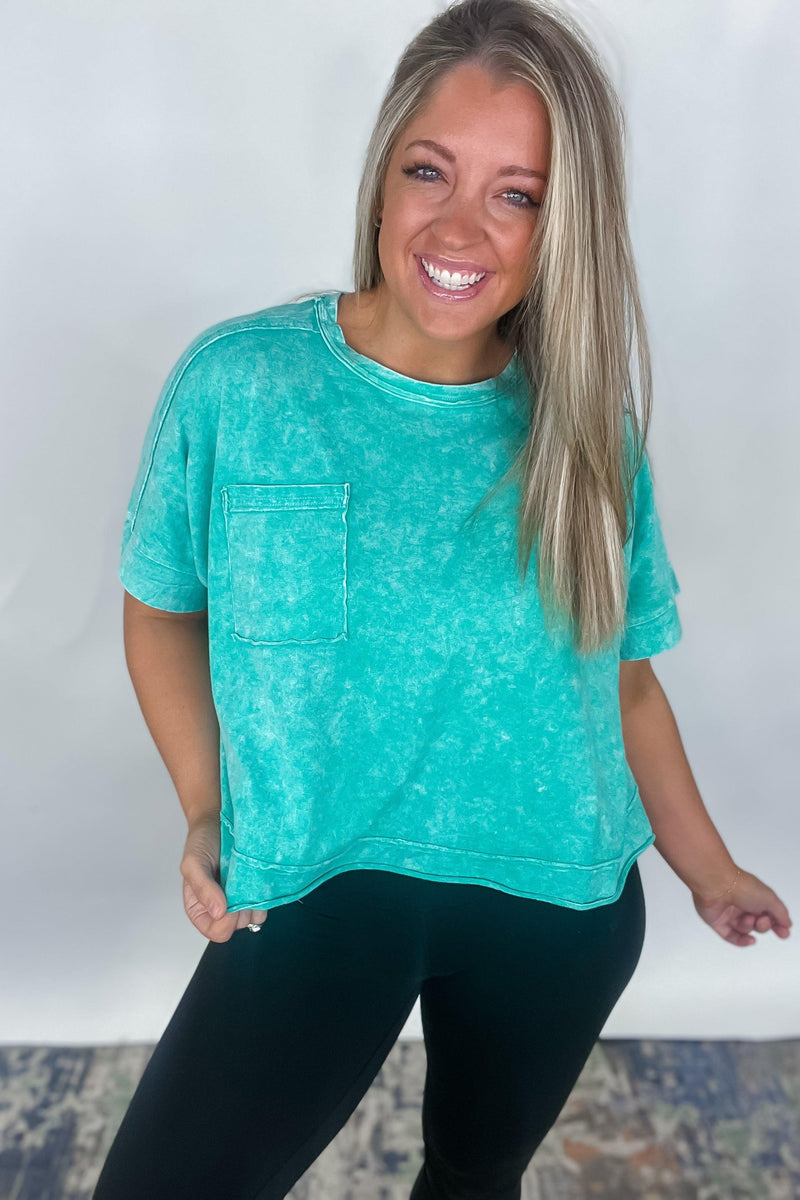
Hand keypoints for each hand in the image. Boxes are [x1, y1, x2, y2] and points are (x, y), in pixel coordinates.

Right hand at [180, 815, 267, 942]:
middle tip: (237, 882)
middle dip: (242, 908)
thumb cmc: (202, 841)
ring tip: (246, 876)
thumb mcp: (193, 863)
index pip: (217, 932)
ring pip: (255, 916)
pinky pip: (267, 901)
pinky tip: (256, 874)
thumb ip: (202, 888)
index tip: (230, 902)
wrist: (220, 818)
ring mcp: (241, 898)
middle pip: (239, 926)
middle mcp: (222, 908)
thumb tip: (218, 912)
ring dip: (255, 900)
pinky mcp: (257, 888)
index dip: (226, 922)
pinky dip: (265, 891)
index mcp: (200, 909)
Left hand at [692, 867, 791, 946]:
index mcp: (755, 897)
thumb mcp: (770, 899)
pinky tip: (750, 940)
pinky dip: (741, 941)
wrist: (717, 884)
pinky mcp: (717, 922)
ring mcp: (729, 913)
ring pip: (745, 930)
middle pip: (758, 924)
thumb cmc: (741, 886)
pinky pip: (730, 936)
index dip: (777, 925)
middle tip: (761, 920)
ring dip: (749, 927)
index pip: (769, 914)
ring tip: (748, 919)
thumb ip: (780, 913)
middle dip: (763, 926)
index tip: (784, 933)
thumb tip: (787, 924)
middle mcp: (742, 905)